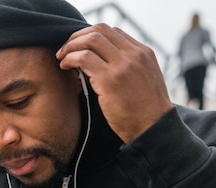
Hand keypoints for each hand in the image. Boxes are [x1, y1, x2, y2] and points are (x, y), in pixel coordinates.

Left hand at [56, 23, 172, 142]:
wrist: (153, 128)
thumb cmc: (144, 110)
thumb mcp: (143, 80)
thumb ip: (127, 66)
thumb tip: (100, 60)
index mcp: (143, 53)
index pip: (112, 31)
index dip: (90, 35)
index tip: (79, 46)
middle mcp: (134, 54)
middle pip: (100, 30)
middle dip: (77, 37)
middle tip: (65, 49)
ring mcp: (122, 65)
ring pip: (90, 40)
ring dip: (71, 46)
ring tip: (62, 57)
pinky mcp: (110, 79)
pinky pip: (83, 58)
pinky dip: (70, 59)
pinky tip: (65, 66)